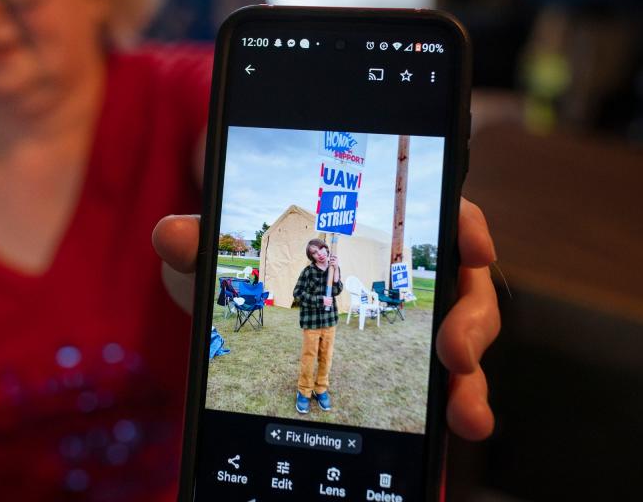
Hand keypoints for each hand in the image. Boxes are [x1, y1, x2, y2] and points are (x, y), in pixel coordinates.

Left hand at [152, 197, 499, 440]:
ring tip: (462, 411)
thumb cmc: (239, 273)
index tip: (470, 246)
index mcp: (374, 230)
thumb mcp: (218, 257)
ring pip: (463, 338)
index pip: (437, 211)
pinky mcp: (410, 365)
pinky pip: (444, 382)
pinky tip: (455, 429)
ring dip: (471, 375)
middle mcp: (402, 272)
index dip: (465, 224)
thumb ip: (199, 242)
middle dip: (470, 318)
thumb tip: (171, 235)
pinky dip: (457, 403)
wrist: (242, 316)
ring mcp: (411, 320)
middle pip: (464, 283)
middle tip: (453, 353)